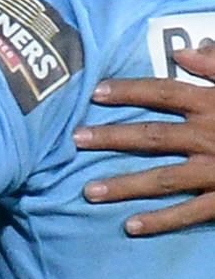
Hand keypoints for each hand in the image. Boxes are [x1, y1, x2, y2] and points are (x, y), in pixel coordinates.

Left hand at [75, 45, 214, 235]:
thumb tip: (185, 51)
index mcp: (214, 103)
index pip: (163, 91)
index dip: (129, 90)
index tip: (97, 92)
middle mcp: (209, 135)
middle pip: (151, 135)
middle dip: (111, 137)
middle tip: (76, 141)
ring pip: (162, 178)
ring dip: (124, 185)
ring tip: (88, 191)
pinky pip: (190, 212)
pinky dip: (160, 221)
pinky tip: (130, 227)